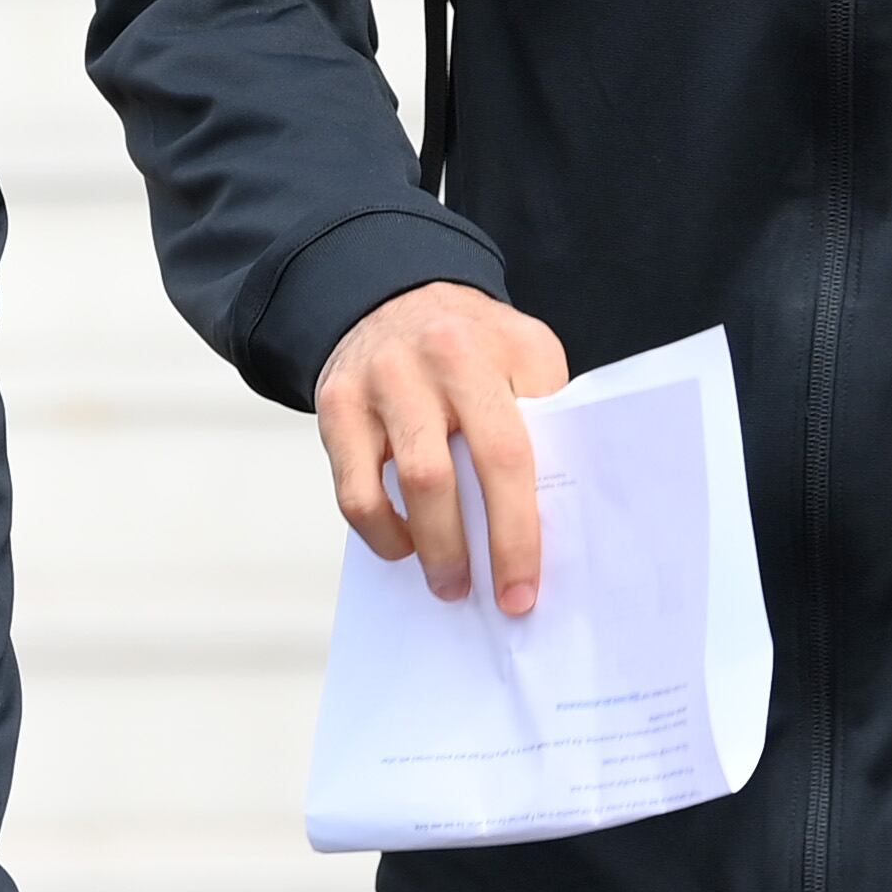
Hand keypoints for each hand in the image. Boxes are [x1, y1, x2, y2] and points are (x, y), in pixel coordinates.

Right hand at [316, 282, 570, 612]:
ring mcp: (376, 380)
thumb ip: (544, 415)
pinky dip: (380, 531)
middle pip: (444, 475)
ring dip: (428, 548)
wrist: (390, 292)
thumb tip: (556, 514)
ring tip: (449, 582)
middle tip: (494, 599)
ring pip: (399, 484)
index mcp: (488, 349)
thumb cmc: (474, 344)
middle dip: (471, 550)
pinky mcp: (335, 403)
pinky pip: (353, 489)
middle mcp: (428, 360)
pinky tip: (403, 543)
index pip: (506, 451)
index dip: (516, 529)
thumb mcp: (525, 354)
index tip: (524, 587)